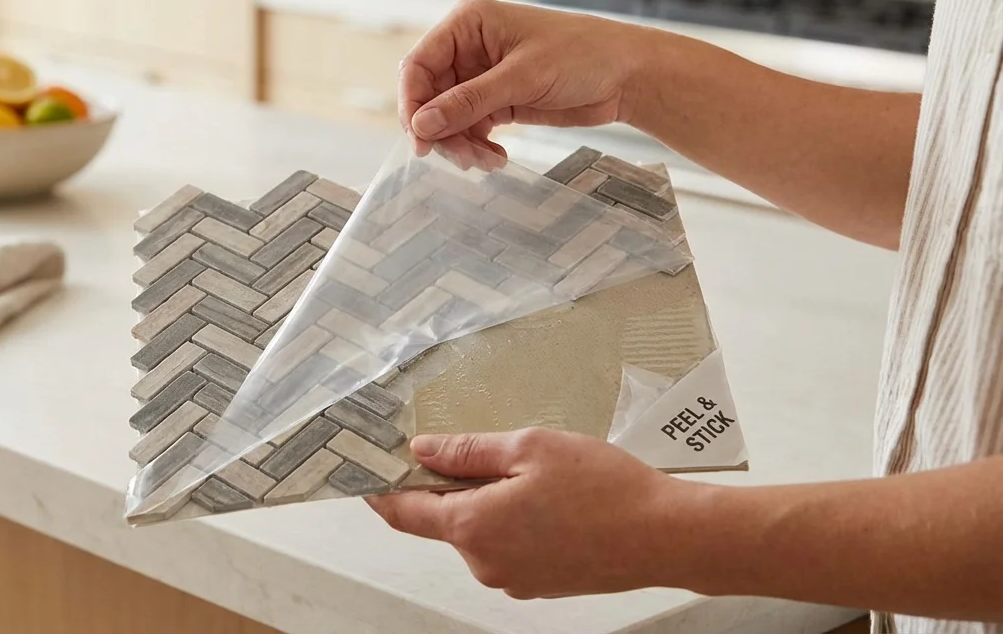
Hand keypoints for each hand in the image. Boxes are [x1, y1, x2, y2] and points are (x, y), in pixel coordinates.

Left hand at [367, 428, 696, 598]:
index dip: (381, 491)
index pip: (404, 513)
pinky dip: (515, 521)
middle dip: (455, 484)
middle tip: (484, 448)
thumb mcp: (529, 448)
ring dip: (491, 501)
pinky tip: (552, 500)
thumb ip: (467, 451)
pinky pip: (508, 546)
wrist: (665, 535)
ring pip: (480, 531)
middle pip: (445, 518)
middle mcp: (484, 562)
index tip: (367, 472)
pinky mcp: (537, 584)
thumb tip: (423, 450)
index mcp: (473, 526)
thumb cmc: (605, 490)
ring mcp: (511, 578)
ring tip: (536, 474)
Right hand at [397, 0, 661, 168]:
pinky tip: (495, 158)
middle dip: (440, 129)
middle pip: (429, 96)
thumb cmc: (583, 55)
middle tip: (459, 157)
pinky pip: (469, 128)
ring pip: (447, 118)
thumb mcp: (521, 78)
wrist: (627, 76)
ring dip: (460, 144)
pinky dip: (476, 147)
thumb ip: (468, 102)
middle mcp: (469, 47)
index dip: (412, 102)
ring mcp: (481, 76)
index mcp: (468, 23)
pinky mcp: (497, 101)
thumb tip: (421, 124)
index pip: (418, 64)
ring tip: (484, 162)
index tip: (418, 138)